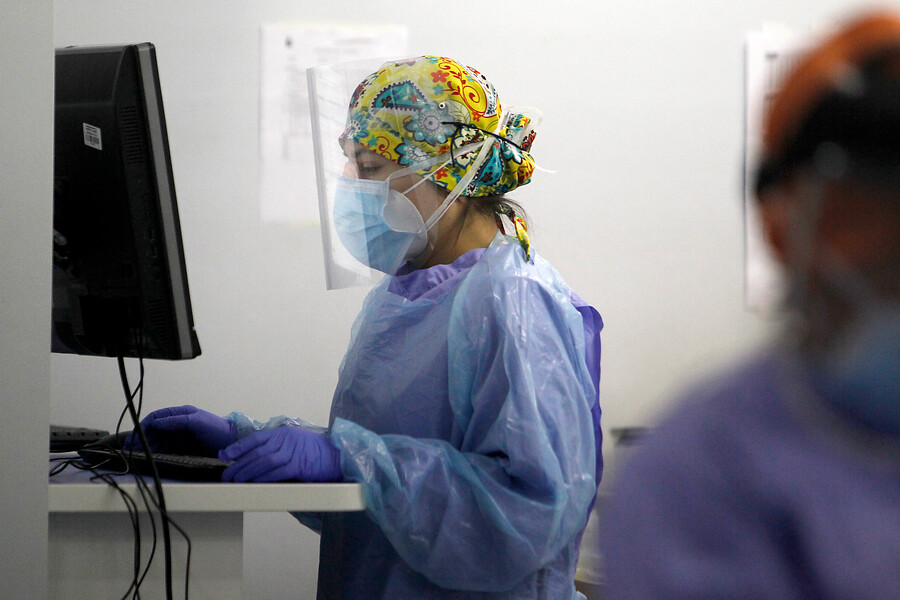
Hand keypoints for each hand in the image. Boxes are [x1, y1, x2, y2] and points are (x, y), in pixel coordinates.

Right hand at [126, 405, 236, 456]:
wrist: (231, 442)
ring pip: (158, 440)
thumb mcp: (197, 421)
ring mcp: (179, 436)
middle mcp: (178, 424)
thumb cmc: (216, 428)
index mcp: (180, 414)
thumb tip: (156, 423)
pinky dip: (156, 452)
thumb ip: (177, 421)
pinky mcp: (182, 447)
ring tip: (138, 455)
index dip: (144, 425)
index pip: (157, 417)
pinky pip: (165, 449)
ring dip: (147, 446)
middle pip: (154, 430)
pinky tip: (150, 458)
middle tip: (132, 449)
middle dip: (142, 438)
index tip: (135, 436)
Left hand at [219, 426, 341, 482]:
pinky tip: (254, 483)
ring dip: (247, 473)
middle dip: (238, 464)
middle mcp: (285, 439)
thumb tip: (254, 459)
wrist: (337, 455)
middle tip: (226, 475)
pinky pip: (276, 473)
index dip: (237, 447)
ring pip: (263, 462)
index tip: (224, 455)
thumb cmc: (315, 451)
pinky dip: (263, 478)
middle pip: (256, 452)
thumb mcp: (294, 442)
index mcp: (282, 433)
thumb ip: (276, 447)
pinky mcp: (298, 465)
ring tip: (236, 481)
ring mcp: (292, 451)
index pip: (255, 439)